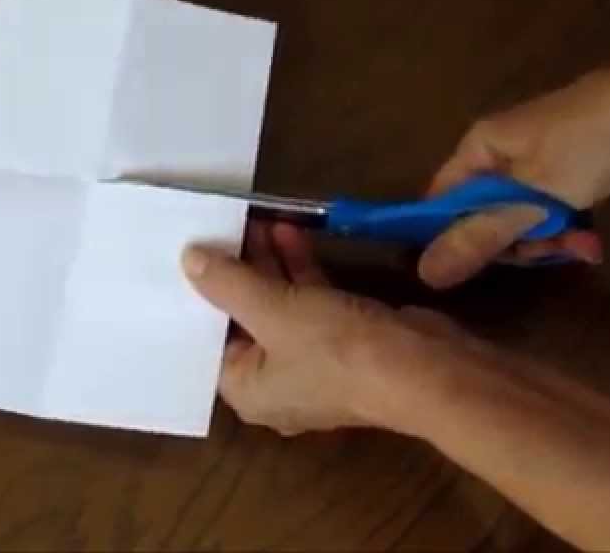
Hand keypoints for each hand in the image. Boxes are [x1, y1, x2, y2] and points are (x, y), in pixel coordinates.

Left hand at [182, 221, 468, 435]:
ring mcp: (312, 360)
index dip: (197, 298)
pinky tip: (288, 230)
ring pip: (278, 306)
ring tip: (253, 219)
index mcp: (247, 391)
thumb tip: (188, 260)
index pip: (208, 342)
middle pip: (243, 319)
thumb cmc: (336, 349)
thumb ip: (227, 283)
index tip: (185, 256)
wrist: (424, 367)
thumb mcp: (272, 310)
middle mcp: (274, 381)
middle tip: (221, 227)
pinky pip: (309, 301)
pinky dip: (298, 270)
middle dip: (235, 272)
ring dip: (268, 264)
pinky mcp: (343, 338)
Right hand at [418, 33, 609, 287]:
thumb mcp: (534, 194)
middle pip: (484, 216)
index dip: (449, 238)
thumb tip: (425, 273)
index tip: (469, 272)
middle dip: (515, 243)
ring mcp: (538, 165)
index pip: (442, 200)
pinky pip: (553, 214)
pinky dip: (569, 230)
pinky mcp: (571, 176)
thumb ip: (483, 234)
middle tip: (543, 251)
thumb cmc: (590, 144)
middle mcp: (502, 154)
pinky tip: (591, 243)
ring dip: (549, 241)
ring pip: (524, 221)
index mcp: (479, 146)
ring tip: (581, 245)